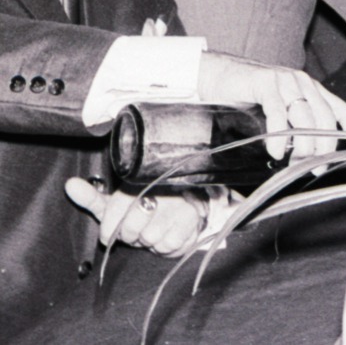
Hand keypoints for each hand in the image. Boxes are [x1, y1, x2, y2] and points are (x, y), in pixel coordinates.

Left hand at [66, 178, 208, 256]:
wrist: (180, 213)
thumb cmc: (142, 211)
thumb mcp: (115, 204)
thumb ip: (92, 197)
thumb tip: (69, 184)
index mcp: (139, 182)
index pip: (117, 206)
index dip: (109, 227)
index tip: (109, 235)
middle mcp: (161, 188)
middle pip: (132, 225)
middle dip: (130, 235)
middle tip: (136, 231)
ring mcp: (179, 202)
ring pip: (150, 236)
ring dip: (148, 241)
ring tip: (152, 232)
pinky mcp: (193, 218)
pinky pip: (169, 244)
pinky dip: (164, 246)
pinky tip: (166, 235)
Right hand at [195, 52, 345, 160]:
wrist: (217, 75)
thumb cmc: (249, 98)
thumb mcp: (279, 114)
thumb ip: (294, 130)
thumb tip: (305, 161)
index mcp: (314, 91)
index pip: (344, 112)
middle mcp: (304, 84)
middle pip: (326, 118)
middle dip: (324, 147)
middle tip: (314, 167)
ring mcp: (286, 81)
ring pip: (305, 116)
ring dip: (303, 145)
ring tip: (295, 163)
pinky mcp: (265, 82)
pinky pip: (278, 111)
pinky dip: (279, 135)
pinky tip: (275, 152)